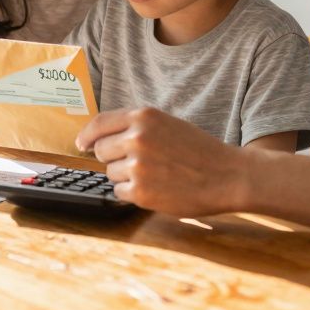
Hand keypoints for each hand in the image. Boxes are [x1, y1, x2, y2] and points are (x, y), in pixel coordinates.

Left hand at [76, 107, 248, 216]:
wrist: (227, 175)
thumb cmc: (198, 150)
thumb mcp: (167, 124)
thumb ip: (136, 127)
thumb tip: (98, 139)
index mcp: (143, 117)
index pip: (99, 124)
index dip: (87, 136)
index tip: (81, 144)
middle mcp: (137, 138)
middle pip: (101, 151)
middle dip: (115, 158)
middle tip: (140, 163)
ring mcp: (137, 166)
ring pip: (111, 173)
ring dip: (126, 177)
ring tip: (155, 175)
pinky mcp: (141, 192)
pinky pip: (119, 192)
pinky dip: (133, 193)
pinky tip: (155, 188)